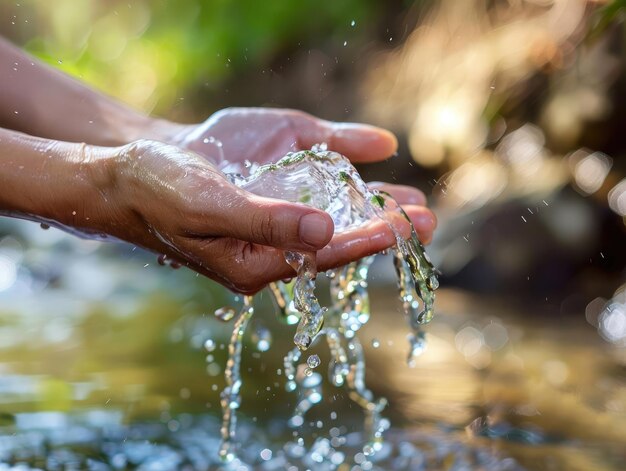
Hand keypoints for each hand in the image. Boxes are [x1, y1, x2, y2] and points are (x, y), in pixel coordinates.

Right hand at [89, 139, 433, 293]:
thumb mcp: (206, 206)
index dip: (363, 242)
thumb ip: (264, 221)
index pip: (320, 257)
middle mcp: (269, 250)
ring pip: (331, 223)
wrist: (134, 170)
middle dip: (382, 232)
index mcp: (253, 264)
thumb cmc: (160, 189)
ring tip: (414, 206)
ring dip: (372, 212)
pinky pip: (314, 202)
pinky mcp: (269, 204)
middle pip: (336, 245)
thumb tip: (325, 231)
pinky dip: (345, 193)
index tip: (402, 228)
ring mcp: (272, 227)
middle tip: (428, 221)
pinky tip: (369, 184)